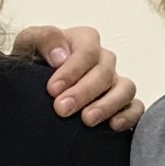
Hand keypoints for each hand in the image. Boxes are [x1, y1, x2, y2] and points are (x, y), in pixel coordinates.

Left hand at [15, 24, 140, 129]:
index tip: (52, 89)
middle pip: (105, 71)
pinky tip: (113, 126)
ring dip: (108, 104)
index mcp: (84, 42)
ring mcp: (115, 83)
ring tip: (87, 120)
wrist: (30, 91)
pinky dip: (129, 116)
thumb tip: (61, 56)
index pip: (88, 50)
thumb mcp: (28, 44)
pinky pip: (136, 108)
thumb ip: (43, 39)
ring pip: (125, 88)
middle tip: (62, 109)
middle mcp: (103, 61)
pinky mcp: (122, 104)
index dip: (72, 70)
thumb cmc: (31, 64)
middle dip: (84, 91)